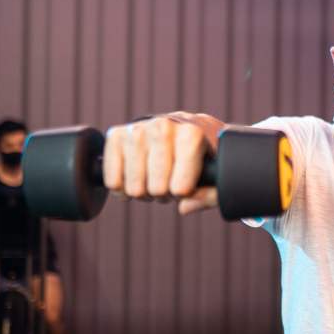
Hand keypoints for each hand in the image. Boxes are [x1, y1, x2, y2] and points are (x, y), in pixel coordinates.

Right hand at [103, 112, 225, 215]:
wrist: (191, 127)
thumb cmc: (208, 153)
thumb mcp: (221, 172)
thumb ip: (213, 194)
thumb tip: (184, 207)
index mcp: (192, 134)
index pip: (180, 187)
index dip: (183, 193)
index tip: (187, 183)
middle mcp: (163, 127)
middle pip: (156, 189)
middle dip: (164, 194)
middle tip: (170, 182)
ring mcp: (137, 129)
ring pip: (134, 187)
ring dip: (144, 191)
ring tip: (154, 178)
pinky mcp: (116, 135)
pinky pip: (112, 181)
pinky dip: (122, 188)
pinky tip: (136, 177)